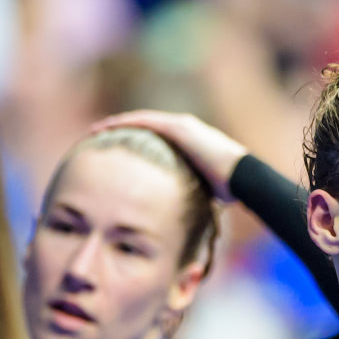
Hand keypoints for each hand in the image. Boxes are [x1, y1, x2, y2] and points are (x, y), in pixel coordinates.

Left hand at [89, 110, 246, 202]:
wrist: (243, 178)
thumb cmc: (229, 190)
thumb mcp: (203, 193)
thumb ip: (189, 196)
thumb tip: (179, 218)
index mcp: (190, 144)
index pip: (156, 141)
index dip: (135, 144)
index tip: (118, 151)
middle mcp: (184, 130)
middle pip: (145, 127)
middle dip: (122, 131)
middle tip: (100, 137)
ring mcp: (182, 126)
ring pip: (141, 121)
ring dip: (118, 124)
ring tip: (96, 130)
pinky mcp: (179, 128)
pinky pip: (144, 122)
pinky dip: (124, 123)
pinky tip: (105, 127)